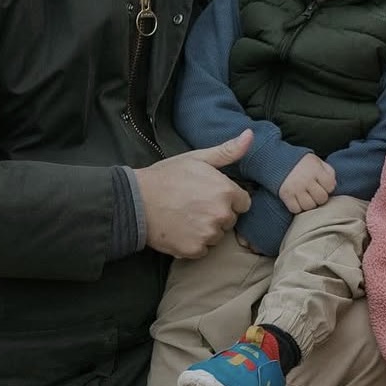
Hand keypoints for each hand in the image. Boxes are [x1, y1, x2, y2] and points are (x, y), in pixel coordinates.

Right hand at [137, 130, 252, 258]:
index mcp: (226, 191)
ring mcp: (208, 234)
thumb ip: (228, 151)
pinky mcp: (194, 250)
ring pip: (217, 235)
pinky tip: (180, 229)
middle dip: (217, 213)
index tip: (211, 195)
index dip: (228, 198)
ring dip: (207, 229)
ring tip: (186, 216)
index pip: (243, 203)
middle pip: (230, 219)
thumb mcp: (198, 158)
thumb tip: (250, 136)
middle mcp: (221, 214)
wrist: (135, 200)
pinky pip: (204, 249)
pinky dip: (194, 243)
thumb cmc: (167, 176)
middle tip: (195, 204)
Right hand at [279, 153, 335, 212]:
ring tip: (307, 197)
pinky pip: (295, 209)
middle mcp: (305, 179)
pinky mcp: (285, 195)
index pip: (330, 186)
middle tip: (315, 193)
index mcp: (315, 170)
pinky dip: (298, 207)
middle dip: (320, 197)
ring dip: (310, 204)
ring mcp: (295, 188)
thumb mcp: (318, 162)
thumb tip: (333, 187)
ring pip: (309, 206)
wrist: (280, 160)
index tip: (323, 184)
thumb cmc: (303, 163)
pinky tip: (298, 200)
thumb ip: (329, 172)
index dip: (328, 187)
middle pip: (321, 199)